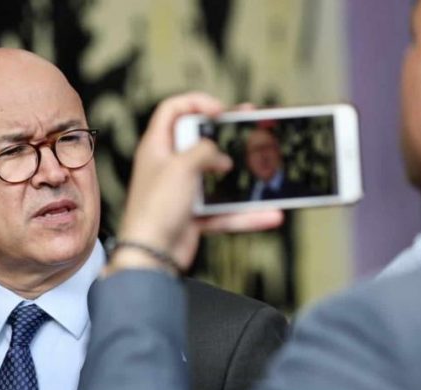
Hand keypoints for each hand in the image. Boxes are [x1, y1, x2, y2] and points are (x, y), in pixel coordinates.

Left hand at [112, 93, 282, 272]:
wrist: (151, 255)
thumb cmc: (156, 209)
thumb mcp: (181, 166)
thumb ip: (204, 150)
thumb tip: (219, 156)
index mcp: (156, 147)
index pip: (172, 110)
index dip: (196, 103)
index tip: (220, 110)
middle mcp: (167, 166)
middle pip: (198, 140)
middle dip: (226, 132)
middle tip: (249, 124)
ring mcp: (181, 191)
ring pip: (216, 176)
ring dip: (242, 174)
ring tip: (266, 165)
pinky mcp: (192, 215)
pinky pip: (224, 210)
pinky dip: (245, 214)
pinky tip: (269, 214)